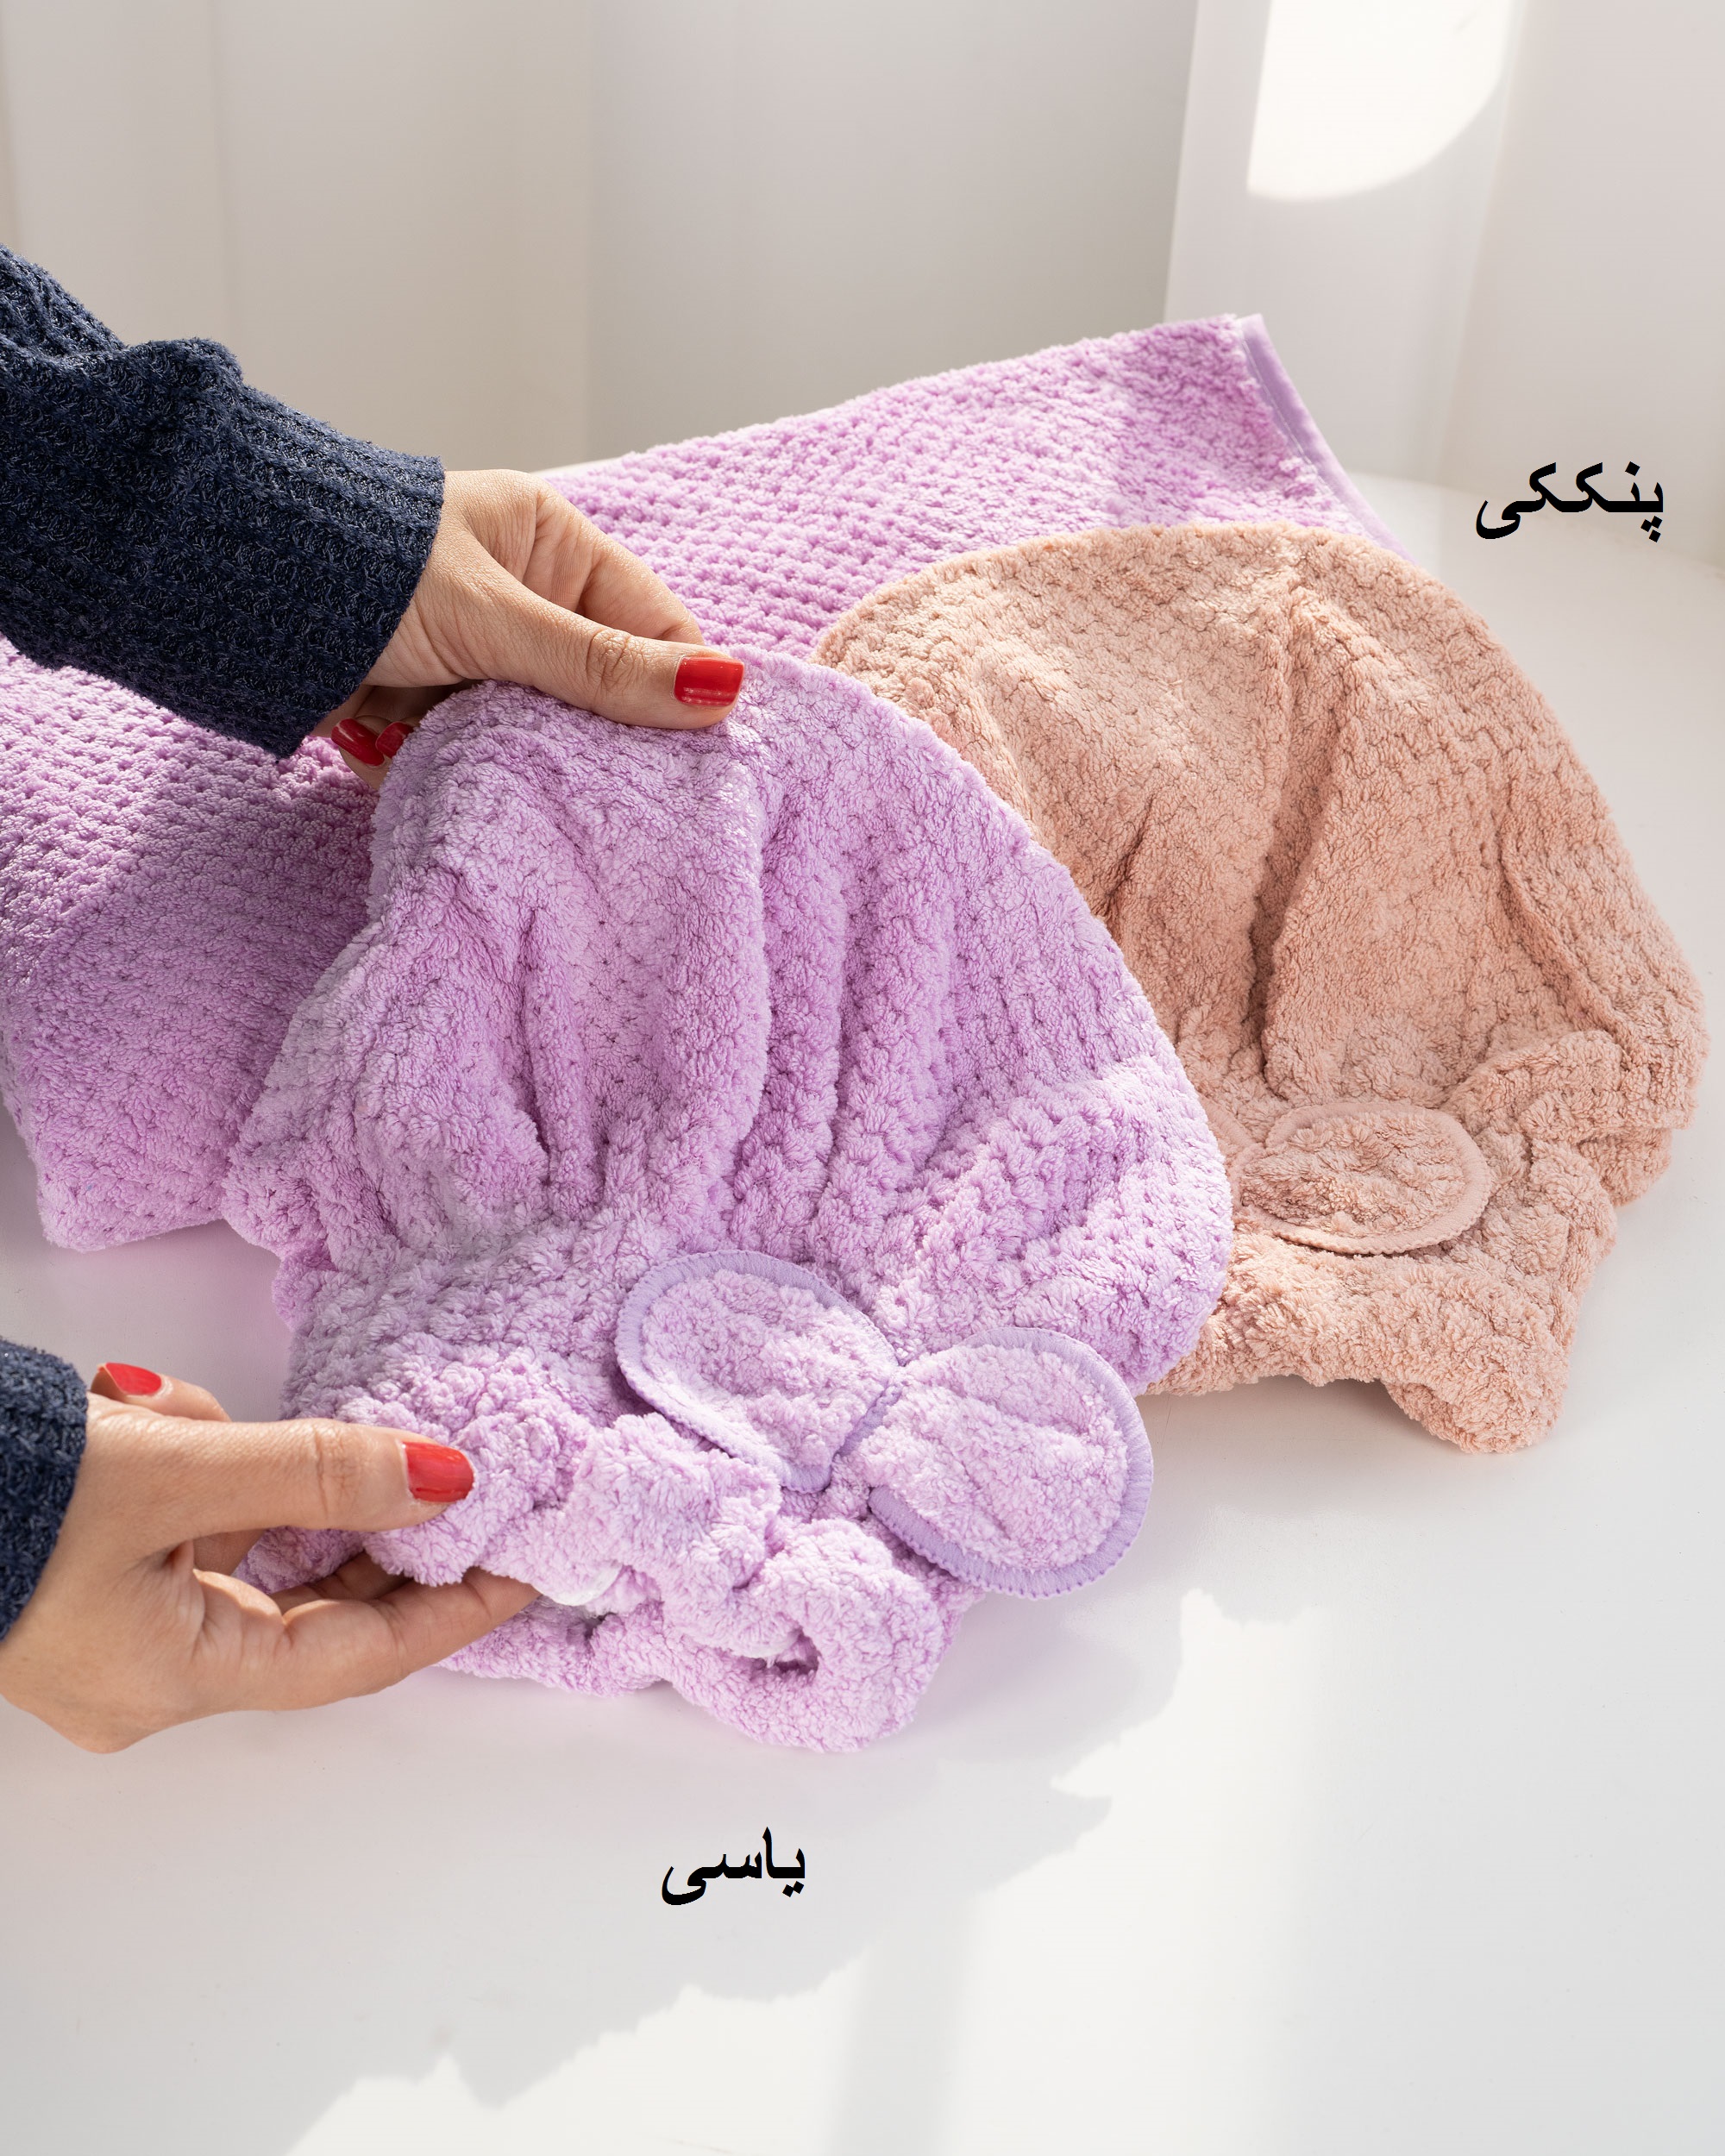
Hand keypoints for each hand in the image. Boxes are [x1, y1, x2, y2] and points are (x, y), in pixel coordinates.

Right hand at [0, 1364, 536, 1750]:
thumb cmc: (3, 1497)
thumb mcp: (179, 1472)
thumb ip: (320, 1474)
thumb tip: (444, 1479)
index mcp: (176, 1675)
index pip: (358, 1654)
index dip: (450, 1607)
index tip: (527, 1567)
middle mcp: (148, 1670)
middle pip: (301, 1595)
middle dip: (338, 1511)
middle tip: (415, 1459)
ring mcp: (109, 1623)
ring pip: (236, 1536)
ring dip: (239, 1465)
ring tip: (167, 1416)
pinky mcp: (82, 1570)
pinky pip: (179, 1519)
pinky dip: (190, 1464)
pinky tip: (139, 1415)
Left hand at [316, 467, 745, 785]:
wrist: (220, 591)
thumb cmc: (358, 571)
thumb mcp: (494, 618)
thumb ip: (600, 666)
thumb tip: (722, 692)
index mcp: (553, 545)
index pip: (656, 626)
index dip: (685, 691)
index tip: (709, 765)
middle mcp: (524, 598)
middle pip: (605, 689)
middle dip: (610, 742)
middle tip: (639, 804)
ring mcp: (477, 657)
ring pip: (547, 732)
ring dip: (542, 768)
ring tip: (557, 805)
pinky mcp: (433, 709)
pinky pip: (488, 756)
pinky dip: (487, 780)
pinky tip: (494, 802)